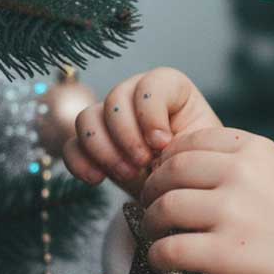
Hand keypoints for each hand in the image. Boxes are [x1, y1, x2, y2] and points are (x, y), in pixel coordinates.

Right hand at [62, 67, 222, 200]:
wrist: (184, 190)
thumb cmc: (198, 164)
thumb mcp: (201, 149)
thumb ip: (184, 140)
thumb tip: (158, 145)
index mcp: (171, 89)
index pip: (151, 84)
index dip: (151, 113)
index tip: (163, 143)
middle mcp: (136, 96)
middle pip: (115, 99)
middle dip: (127, 135)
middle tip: (143, 163)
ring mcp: (110, 118)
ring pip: (87, 118)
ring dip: (104, 149)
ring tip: (128, 174)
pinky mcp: (92, 144)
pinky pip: (71, 145)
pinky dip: (80, 162)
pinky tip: (97, 179)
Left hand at [137, 126, 273, 273]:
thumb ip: (241, 166)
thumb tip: (180, 167)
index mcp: (258, 150)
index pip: (192, 141)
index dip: (170, 160)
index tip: (167, 178)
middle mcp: (243, 174)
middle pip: (171, 171)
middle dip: (153, 190)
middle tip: (152, 207)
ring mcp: (233, 213)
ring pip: (164, 208)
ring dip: (152, 224)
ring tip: (160, 235)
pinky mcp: (224, 253)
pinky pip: (167, 250)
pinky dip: (158, 258)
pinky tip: (165, 262)